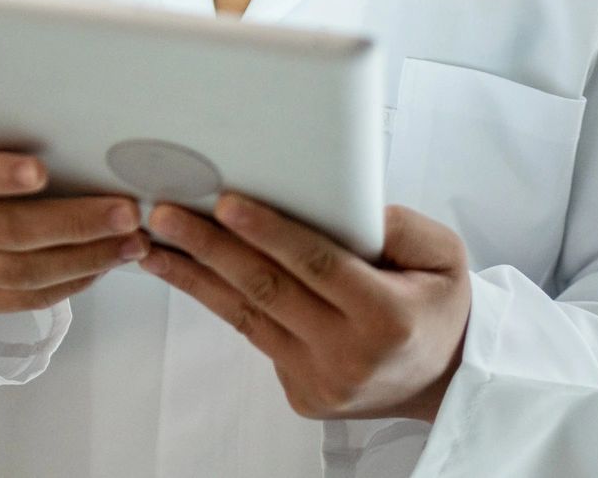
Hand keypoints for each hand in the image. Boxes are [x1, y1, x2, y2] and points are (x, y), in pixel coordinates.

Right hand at [0, 127, 146, 316]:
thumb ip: (19, 138)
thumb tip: (89, 141)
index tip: (41, 171)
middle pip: (6, 230)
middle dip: (74, 223)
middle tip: (125, 213)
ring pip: (21, 272)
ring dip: (84, 259)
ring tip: (130, 244)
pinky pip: (26, 299)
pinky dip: (71, 283)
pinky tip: (104, 265)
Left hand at [141, 196, 471, 422]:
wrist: (444, 379)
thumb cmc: (439, 305)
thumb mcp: (443, 255)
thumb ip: (398, 226)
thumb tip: (339, 203)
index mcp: (386, 317)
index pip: (316, 265)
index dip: (269, 232)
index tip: (227, 203)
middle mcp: (349, 355)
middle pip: (267, 289)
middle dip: (209, 247)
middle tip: (166, 214)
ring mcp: (320, 380)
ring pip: (246, 317)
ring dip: (194, 276)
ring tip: (153, 243)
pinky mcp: (300, 393)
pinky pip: (254, 336)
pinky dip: (219, 301)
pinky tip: (188, 272)